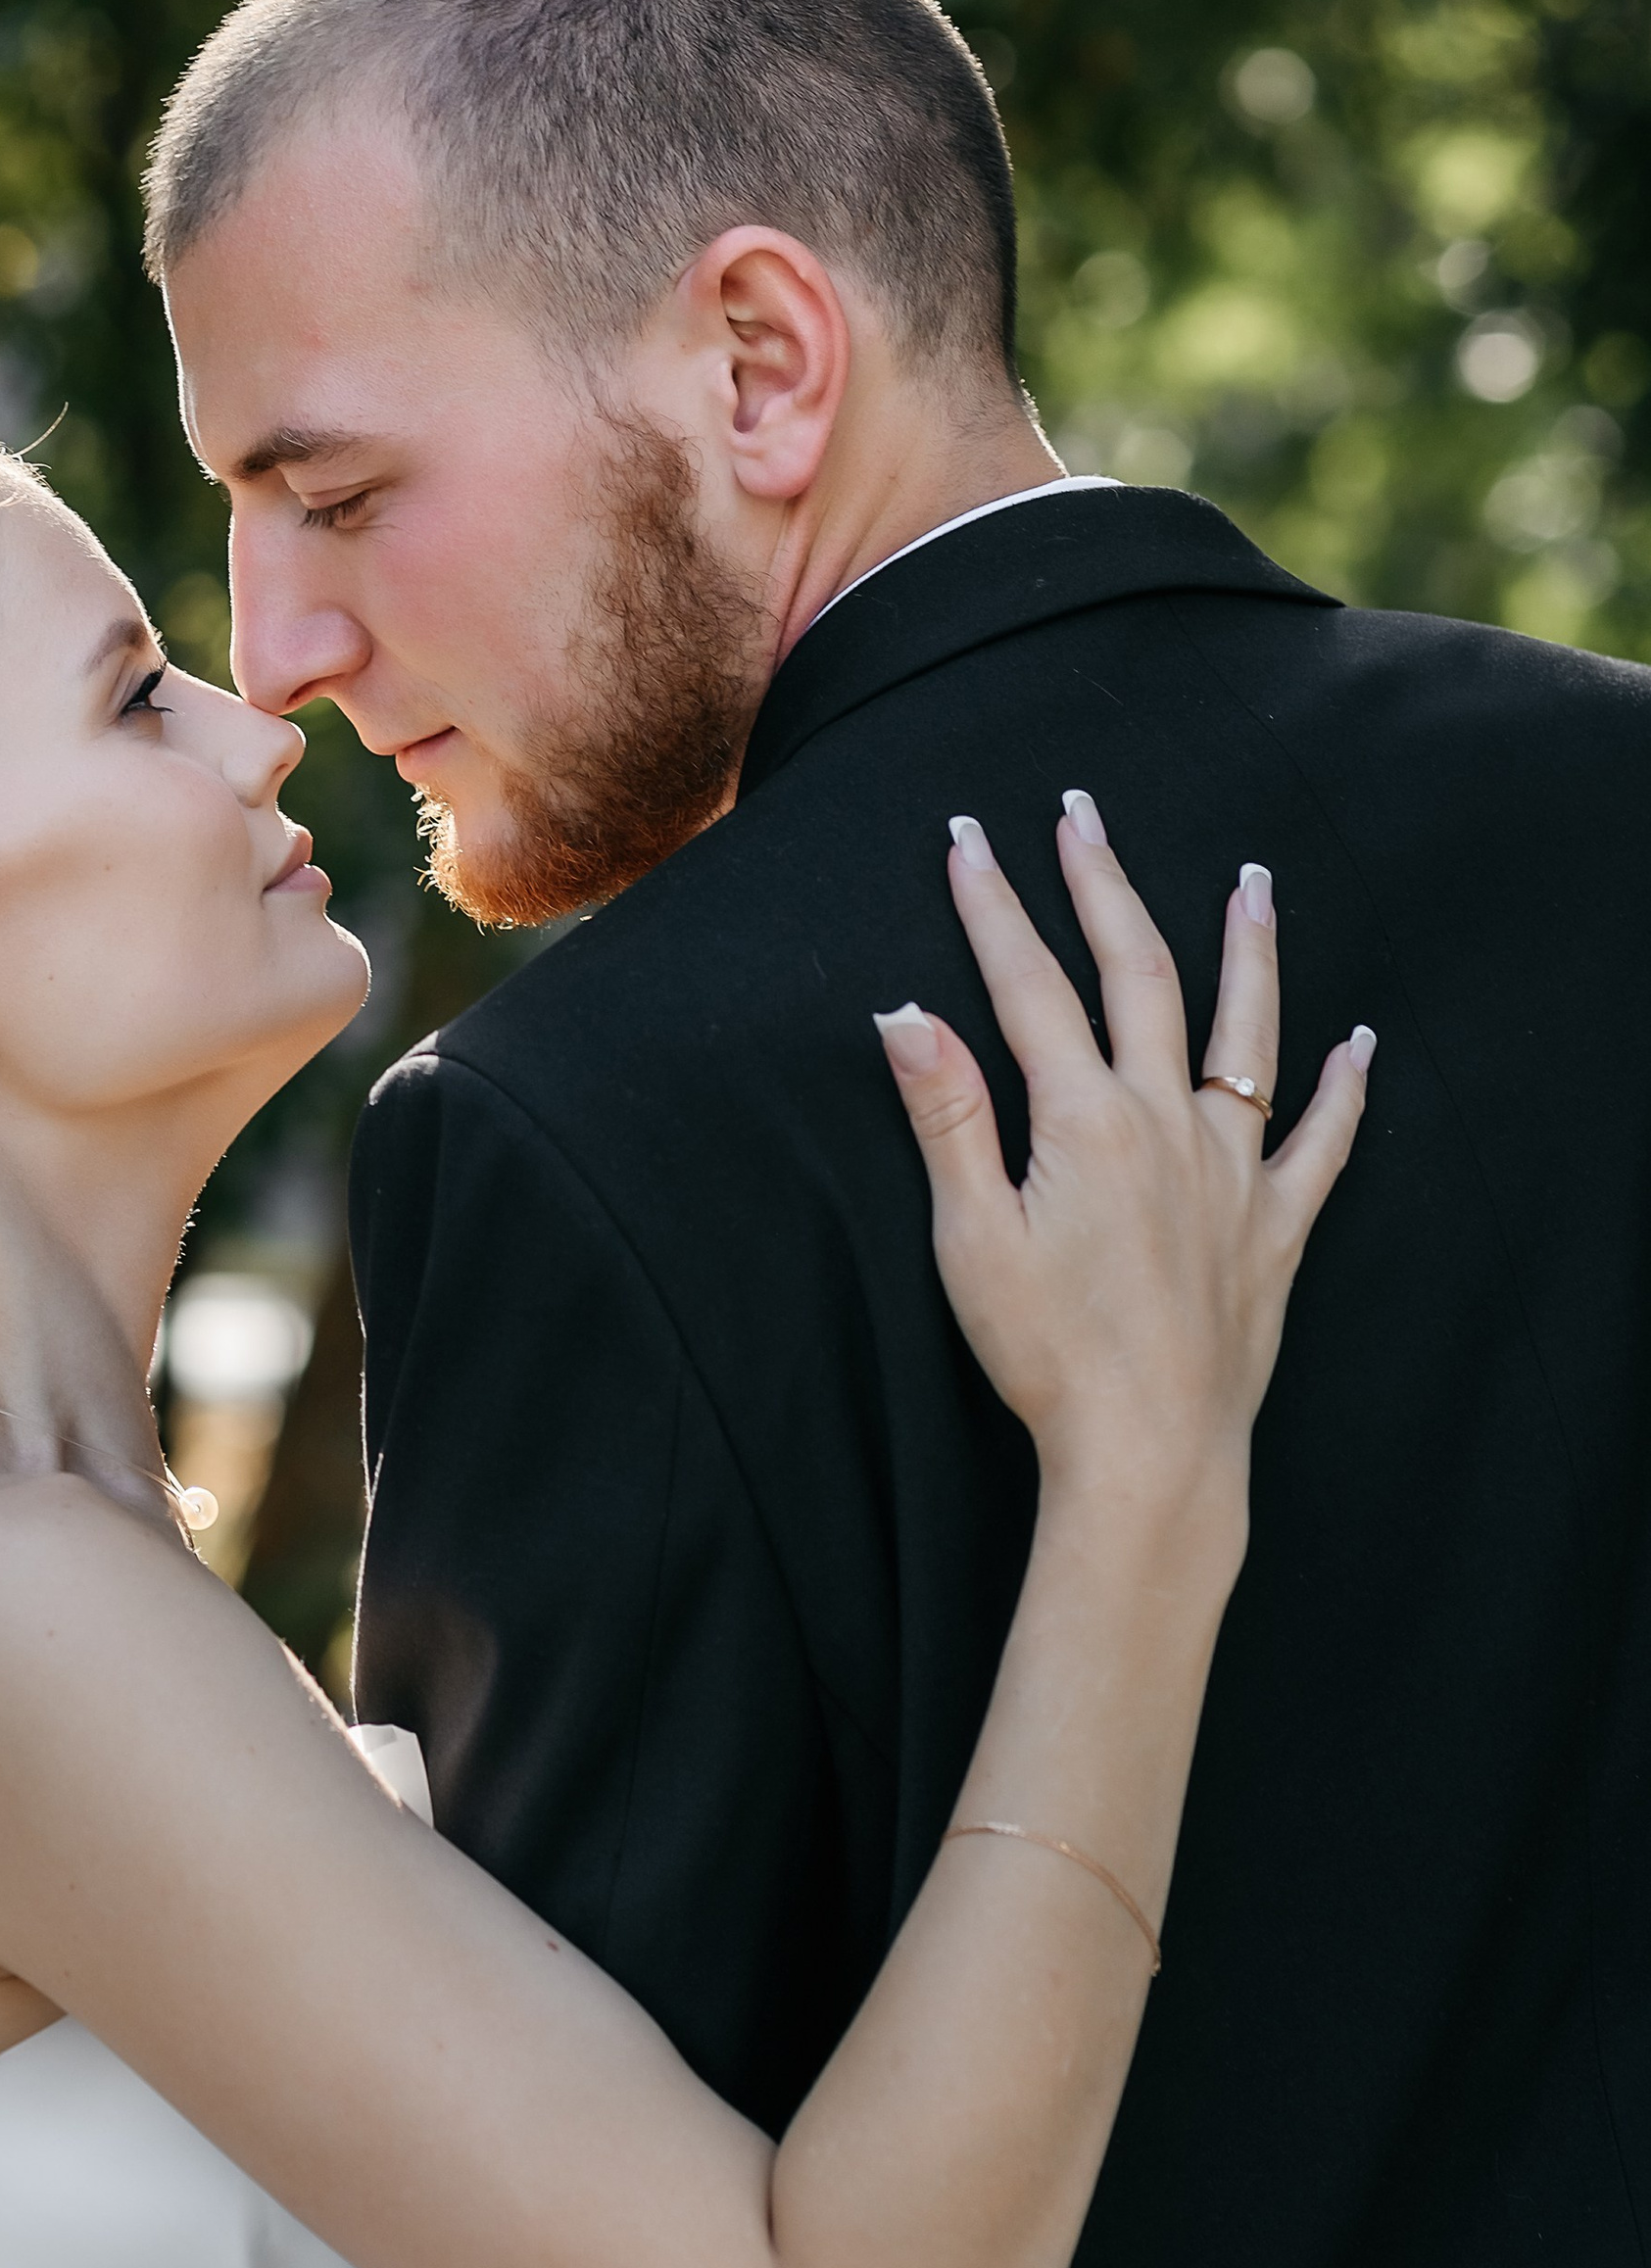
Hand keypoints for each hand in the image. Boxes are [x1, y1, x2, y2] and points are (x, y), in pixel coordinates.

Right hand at [875, 796, 1372, 1508]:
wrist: (1150, 1454)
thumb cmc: (1048, 1355)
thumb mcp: (971, 1237)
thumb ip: (947, 1115)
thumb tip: (906, 1014)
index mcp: (1084, 1120)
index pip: (1029, 985)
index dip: (994, 906)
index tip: (969, 839)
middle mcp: (1166, 1125)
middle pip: (1138, 975)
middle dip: (1104, 885)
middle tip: (1081, 814)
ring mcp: (1231, 1171)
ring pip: (1246, 1033)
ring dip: (1248, 949)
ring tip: (1253, 879)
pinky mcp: (1274, 1227)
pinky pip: (1321, 1143)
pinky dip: (1345, 1089)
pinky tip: (1361, 1043)